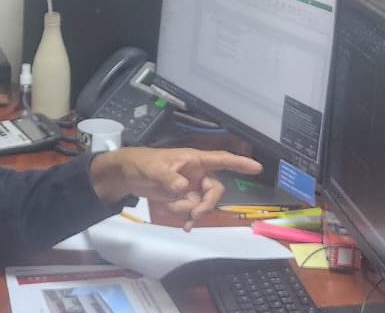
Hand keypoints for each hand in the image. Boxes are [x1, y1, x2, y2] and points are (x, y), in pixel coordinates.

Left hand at [88, 147, 261, 231]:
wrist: (127, 176)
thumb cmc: (142, 163)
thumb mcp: (153, 168)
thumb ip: (168, 178)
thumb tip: (183, 187)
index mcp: (194, 160)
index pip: (221, 160)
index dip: (239, 163)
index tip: (257, 167)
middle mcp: (197, 173)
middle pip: (215, 190)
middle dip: (207, 204)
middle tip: (195, 214)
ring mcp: (191, 187)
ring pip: (204, 203)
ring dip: (193, 211)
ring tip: (176, 213)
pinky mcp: (183, 199)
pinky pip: (194, 210)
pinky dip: (189, 217)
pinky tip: (184, 224)